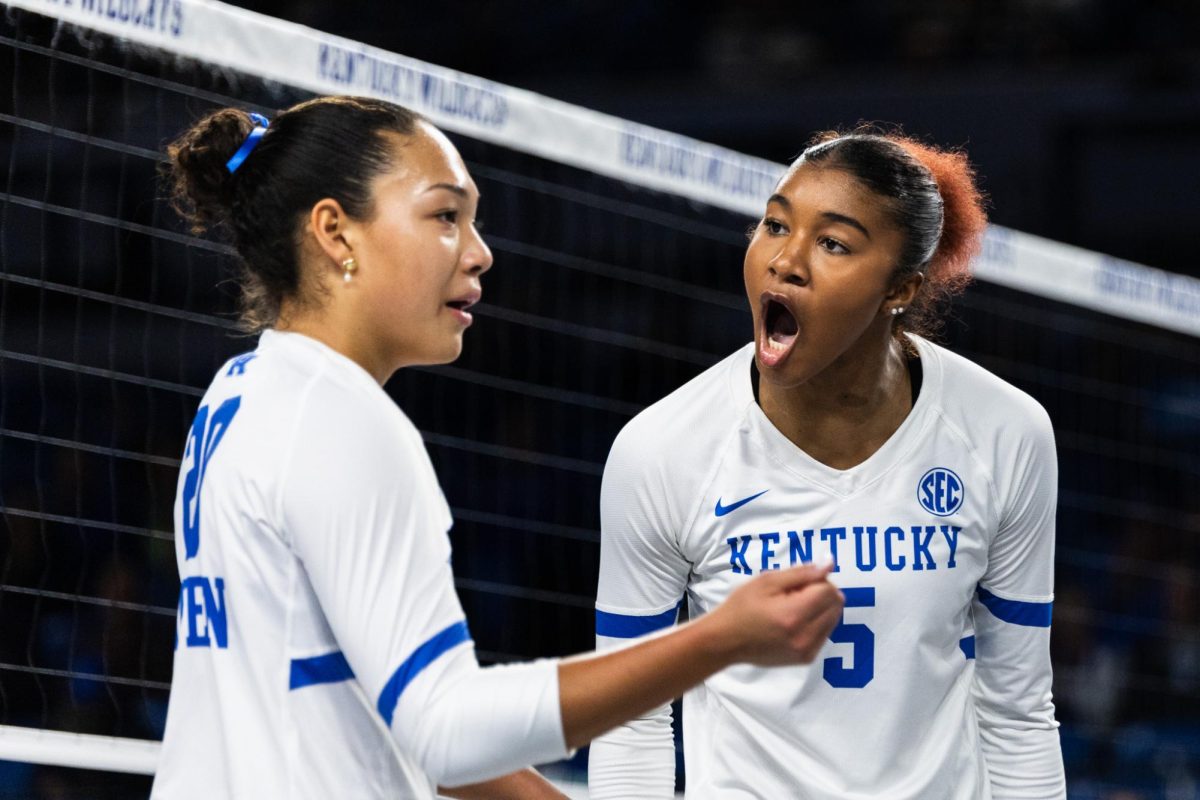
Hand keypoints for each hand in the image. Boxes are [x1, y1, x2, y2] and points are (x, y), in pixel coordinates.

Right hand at [706, 561, 843, 665]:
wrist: (726, 640)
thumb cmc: (742, 607)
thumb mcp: (767, 581)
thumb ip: (802, 572)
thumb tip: (829, 563)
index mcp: (793, 615)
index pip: (828, 591)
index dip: (817, 580)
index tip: (798, 582)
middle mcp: (805, 636)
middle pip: (835, 605)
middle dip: (822, 593)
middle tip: (795, 593)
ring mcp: (806, 650)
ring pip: (833, 619)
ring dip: (821, 608)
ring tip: (794, 608)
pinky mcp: (806, 658)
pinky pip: (825, 633)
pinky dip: (816, 623)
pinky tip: (794, 622)